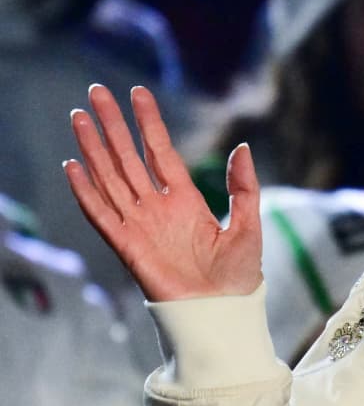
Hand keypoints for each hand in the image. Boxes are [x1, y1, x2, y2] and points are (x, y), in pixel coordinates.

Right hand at [64, 84, 263, 302]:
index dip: (148, 123)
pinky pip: (101, 214)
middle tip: (96, 92)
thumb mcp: (248, 223)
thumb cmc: (238, 275)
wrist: (223, 313)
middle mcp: (158, 208)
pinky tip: (73, 166)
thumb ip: (243, 187)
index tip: (137, 93)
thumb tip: (242, 147)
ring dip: (93, 149)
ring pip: (110, 178)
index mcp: (186, 201)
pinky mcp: (127, 246)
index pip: (161, 151)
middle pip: (128, 158)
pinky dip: (86, 192)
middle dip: (113, 125)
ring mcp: (140, 225)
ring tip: (79, 117)